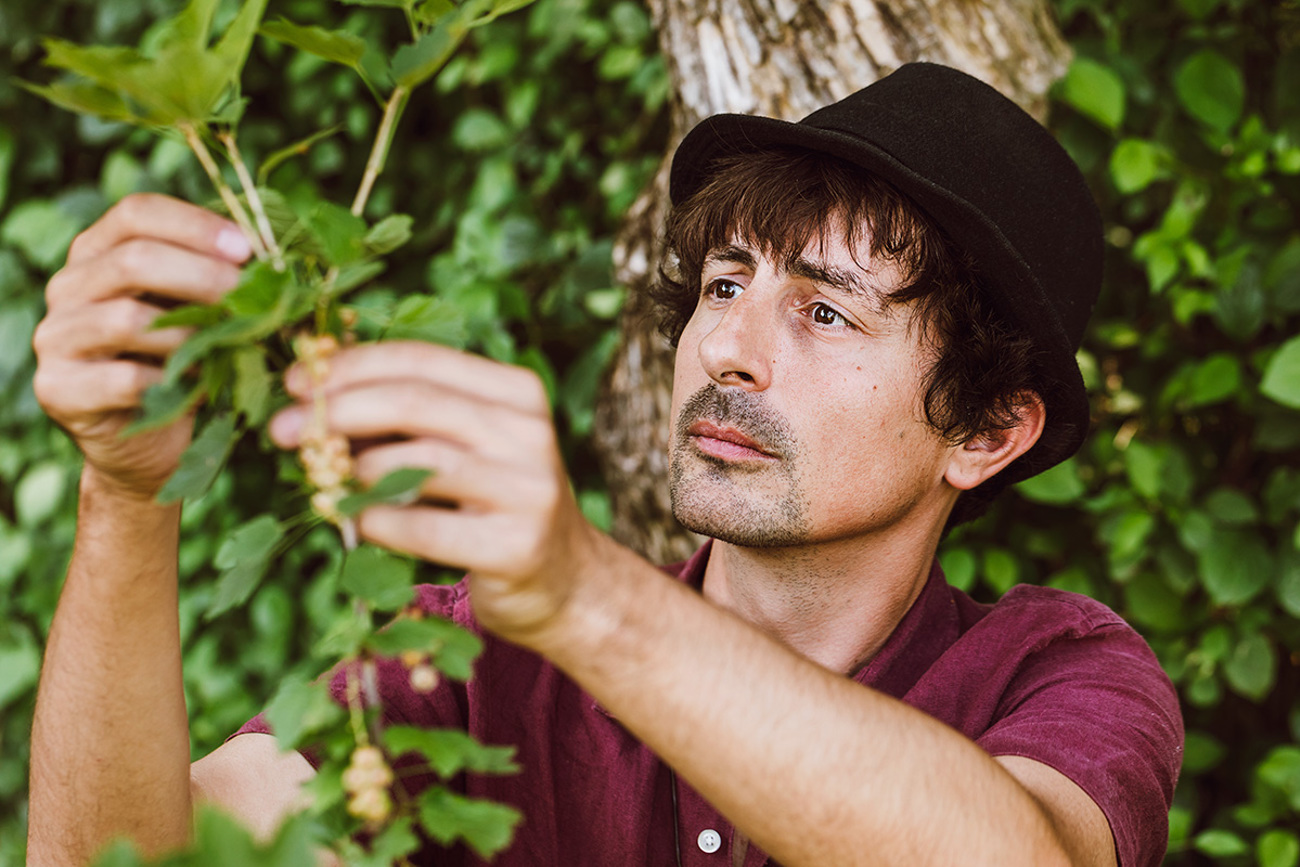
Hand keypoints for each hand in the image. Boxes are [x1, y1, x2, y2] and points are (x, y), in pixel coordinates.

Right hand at [32, 193, 251, 500]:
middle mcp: (67, 287)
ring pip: (126, 320)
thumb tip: (271, 262)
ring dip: (192, 334)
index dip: (195, 225)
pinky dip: (173, 383)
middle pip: (132, 261)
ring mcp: (56, 337)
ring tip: (233, 346)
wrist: (144, 441)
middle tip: (250, 298)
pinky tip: (204, 388)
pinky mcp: (57, 388)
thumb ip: (215, 280)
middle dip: (203, 277)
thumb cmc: (180, 364)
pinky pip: (123, 379)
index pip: (136, 213)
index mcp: (98, 252)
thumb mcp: (196, 312)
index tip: (246, 249)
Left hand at [268, 341, 606, 642]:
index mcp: (517, 392)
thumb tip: (315, 389)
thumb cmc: (494, 503)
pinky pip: (422, 526)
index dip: (351, 367)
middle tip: (284, 430)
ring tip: (326, 480)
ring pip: (416, 461)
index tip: (296, 382)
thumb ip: (412, 414)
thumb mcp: (469, 443)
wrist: (563, 581)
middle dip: (336, 410)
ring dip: (353, 469)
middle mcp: (528, 432)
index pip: (421, 360)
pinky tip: (359, 523)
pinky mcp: (515, 544)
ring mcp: (526, 489)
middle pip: (415, 402)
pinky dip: (376, 522)